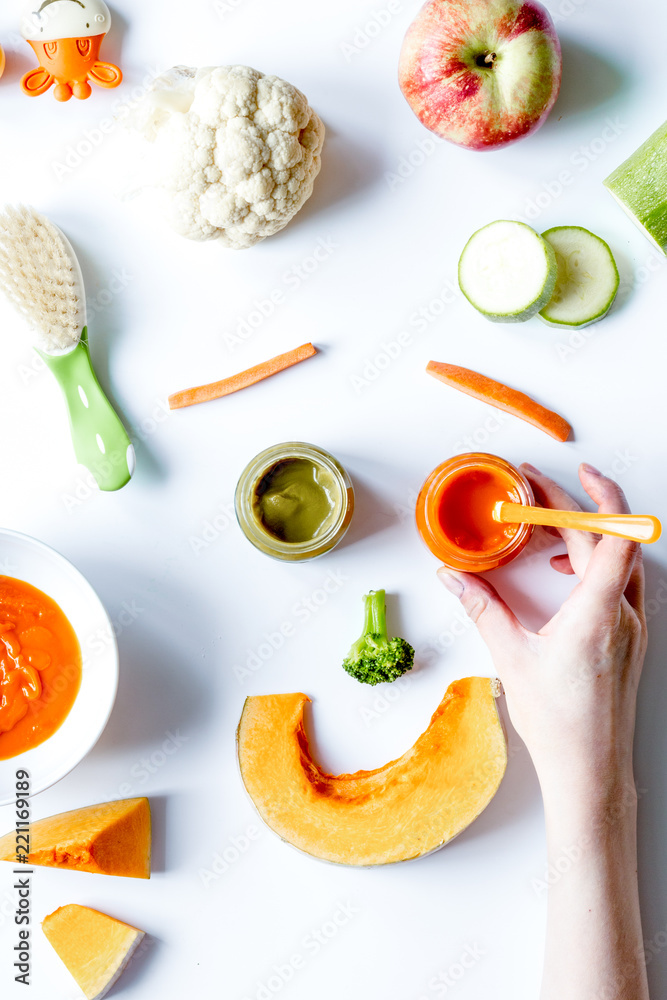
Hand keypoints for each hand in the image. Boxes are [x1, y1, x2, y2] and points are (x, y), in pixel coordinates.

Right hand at [438, 463, 646, 806]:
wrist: (592, 772)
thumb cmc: (560, 725)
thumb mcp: (512, 659)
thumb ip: (483, 609)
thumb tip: (453, 576)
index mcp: (598, 613)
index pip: (612, 537)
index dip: (598, 496)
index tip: (573, 473)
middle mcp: (623, 614)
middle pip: (608, 541)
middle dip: (572, 508)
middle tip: (535, 492)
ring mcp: (632, 627)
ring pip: (620, 560)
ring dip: (588, 535)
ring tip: (549, 528)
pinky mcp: (629, 640)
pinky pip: (620, 584)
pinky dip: (594, 564)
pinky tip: (564, 574)